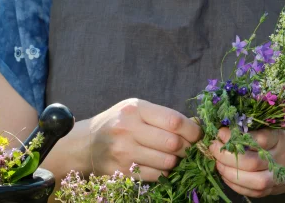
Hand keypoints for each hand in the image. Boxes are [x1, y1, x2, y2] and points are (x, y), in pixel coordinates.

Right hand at [86, 98, 201, 180]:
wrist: (86, 144)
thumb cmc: (118, 123)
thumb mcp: (137, 110)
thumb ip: (163, 115)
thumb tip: (197, 125)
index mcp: (135, 109)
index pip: (174, 121)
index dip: (193, 131)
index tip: (198, 136)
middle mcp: (128, 129)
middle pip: (173, 143)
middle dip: (187, 148)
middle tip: (189, 149)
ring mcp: (124, 151)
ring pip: (167, 162)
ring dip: (177, 162)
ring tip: (173, 156)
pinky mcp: (122, 171)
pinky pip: (156, 175)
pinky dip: (164, 172)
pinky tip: (160, 165)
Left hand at [208, 127, 284, 197]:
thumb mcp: (279, 127)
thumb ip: (257, 127)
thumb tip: (226, 125)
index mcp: (282, 139)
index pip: (259, 139)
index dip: (236, 137)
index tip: (222, 131)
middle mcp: (281, 159)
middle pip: (251, 162)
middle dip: (226, 155)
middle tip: (214, 147)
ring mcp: (278, 177)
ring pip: (252, 180)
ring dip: (229, 172)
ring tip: (217, 162)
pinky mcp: (274, 190)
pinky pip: (252, 192)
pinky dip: (234, 184)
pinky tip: (225, 174)